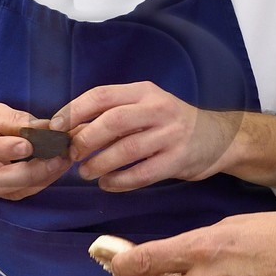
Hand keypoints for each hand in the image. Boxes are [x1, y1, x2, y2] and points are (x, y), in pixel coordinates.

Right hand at [0, 102, 70, 199]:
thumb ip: (17, 121)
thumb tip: (47, 128)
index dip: (5, 149)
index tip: (30, 146)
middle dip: (29, 173)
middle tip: (55, 160)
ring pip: (7, 191)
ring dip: (38, 180)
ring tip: (60, 164)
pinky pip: (14, 193)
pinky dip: (36, 184)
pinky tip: (52, 171)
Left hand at [53, 82, 238, 191]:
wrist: (219, 138)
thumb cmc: (171, 123)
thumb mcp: (146, 107)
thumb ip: (114, 115)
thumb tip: (70, 130)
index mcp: (144, 92)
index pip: (101, 95)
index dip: (74, 111)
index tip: (56, 127)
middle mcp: (158, 109)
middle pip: (112, 121)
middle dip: (85, 140)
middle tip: (71, 155)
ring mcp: (170, 135)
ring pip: (126, 149)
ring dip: (99, 164)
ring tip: (86, 173)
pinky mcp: (178, 160)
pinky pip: (142, 174)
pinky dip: (119, 181)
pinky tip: (108, 184)